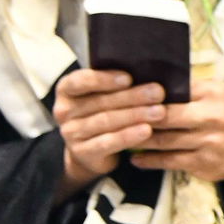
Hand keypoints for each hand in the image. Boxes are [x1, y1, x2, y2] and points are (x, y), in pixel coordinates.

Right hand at [54, 68, 168, 195]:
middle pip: (101, 101)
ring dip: (135, 115)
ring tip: (159, 112)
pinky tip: (146, 130)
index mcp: (66, 89)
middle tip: (158, 92)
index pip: (80, 81)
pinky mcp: (82, 152)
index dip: (104, 79)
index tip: (129, 78)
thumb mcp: (102, 94)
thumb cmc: (100, 111)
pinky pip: (108, 142)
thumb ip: (116, 83)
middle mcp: (64, 111)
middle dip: (132, 96)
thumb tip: (148, 71)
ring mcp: (71, 133)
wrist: (89, 150)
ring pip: (106, 121)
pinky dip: (128, 136)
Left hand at [128, 81, 223, 181]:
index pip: (174, 91)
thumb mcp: (217, 93)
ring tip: (119, 137)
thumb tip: (152, 83)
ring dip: (139, 140)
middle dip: (139, 117)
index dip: (147, 95)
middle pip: (165, 117)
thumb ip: (189, 89)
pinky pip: (169, 161)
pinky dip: (149, 160)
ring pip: (164, 141)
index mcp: (212, 95)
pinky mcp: (202, 164)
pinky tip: (136, 159)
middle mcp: (211, 118)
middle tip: (115, 117)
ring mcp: (207, 142)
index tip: (125, 95)